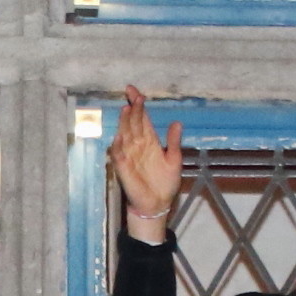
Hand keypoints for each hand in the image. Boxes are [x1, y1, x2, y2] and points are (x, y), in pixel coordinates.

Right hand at [111, 86, 183, 239]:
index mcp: (150, 141)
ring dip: (124, 123)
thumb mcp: (174, 160)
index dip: (138, 106)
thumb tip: (177, 122)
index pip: (142, 119)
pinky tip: (119, 137)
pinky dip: (118, 147)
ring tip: (126, 108)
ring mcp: (129, 156)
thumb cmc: (165, 182)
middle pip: (133, 123)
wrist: (158, 203)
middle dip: (133, 109)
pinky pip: (119, 156)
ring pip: (125, 135)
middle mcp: (137, 145)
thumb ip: (174, 142)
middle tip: (133, 94)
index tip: (136, 92)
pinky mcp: (124, 169)